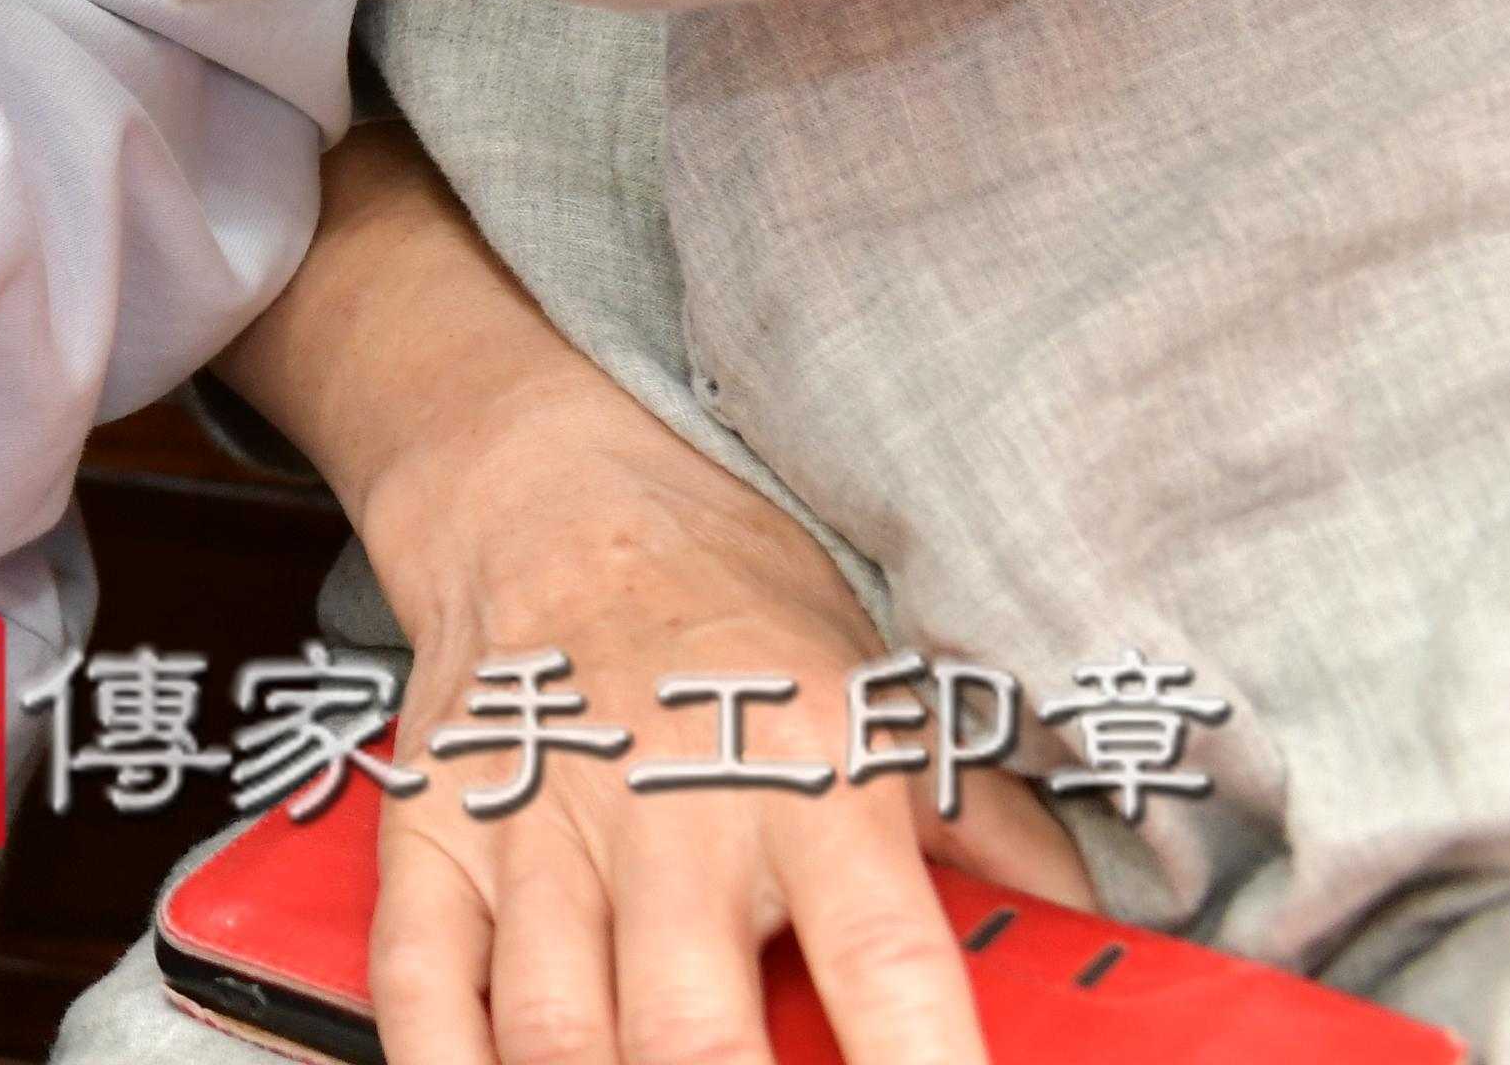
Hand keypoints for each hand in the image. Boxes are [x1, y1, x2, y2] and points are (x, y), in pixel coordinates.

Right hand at [353, 361, 1097, 1064]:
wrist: (552, 498)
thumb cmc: (741, 617)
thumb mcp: (893, 703)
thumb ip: (990, 843)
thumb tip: (1092, 964)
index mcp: (813, 776)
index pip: (892, 973)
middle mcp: (669, 802)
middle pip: (692, 1036)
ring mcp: (534, 819)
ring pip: (553, 1030)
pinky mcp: (430, 829)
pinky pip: (417, 983)